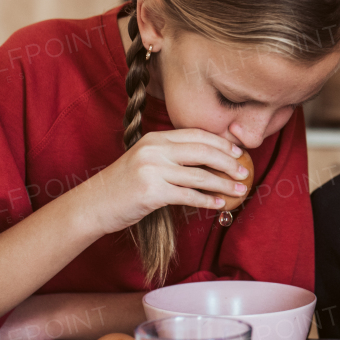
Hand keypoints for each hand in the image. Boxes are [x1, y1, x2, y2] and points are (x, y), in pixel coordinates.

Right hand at [82, 129, 251, 235]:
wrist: (94, 204)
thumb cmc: (124, 185)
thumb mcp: (145, 161)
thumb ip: (171, 156)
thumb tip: (209, 160)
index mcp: (154, 138)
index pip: (196, 135)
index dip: (221, 143)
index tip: (238, 152)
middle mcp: (154, 150)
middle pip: (202, 151)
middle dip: (228, 162)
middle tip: (245, 171)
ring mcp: (152, 170)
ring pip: (200, 175)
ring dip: (224, 184)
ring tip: (240, 190)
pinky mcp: (152, 192)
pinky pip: (188, 196)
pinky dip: (207, 200)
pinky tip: (220, 204)